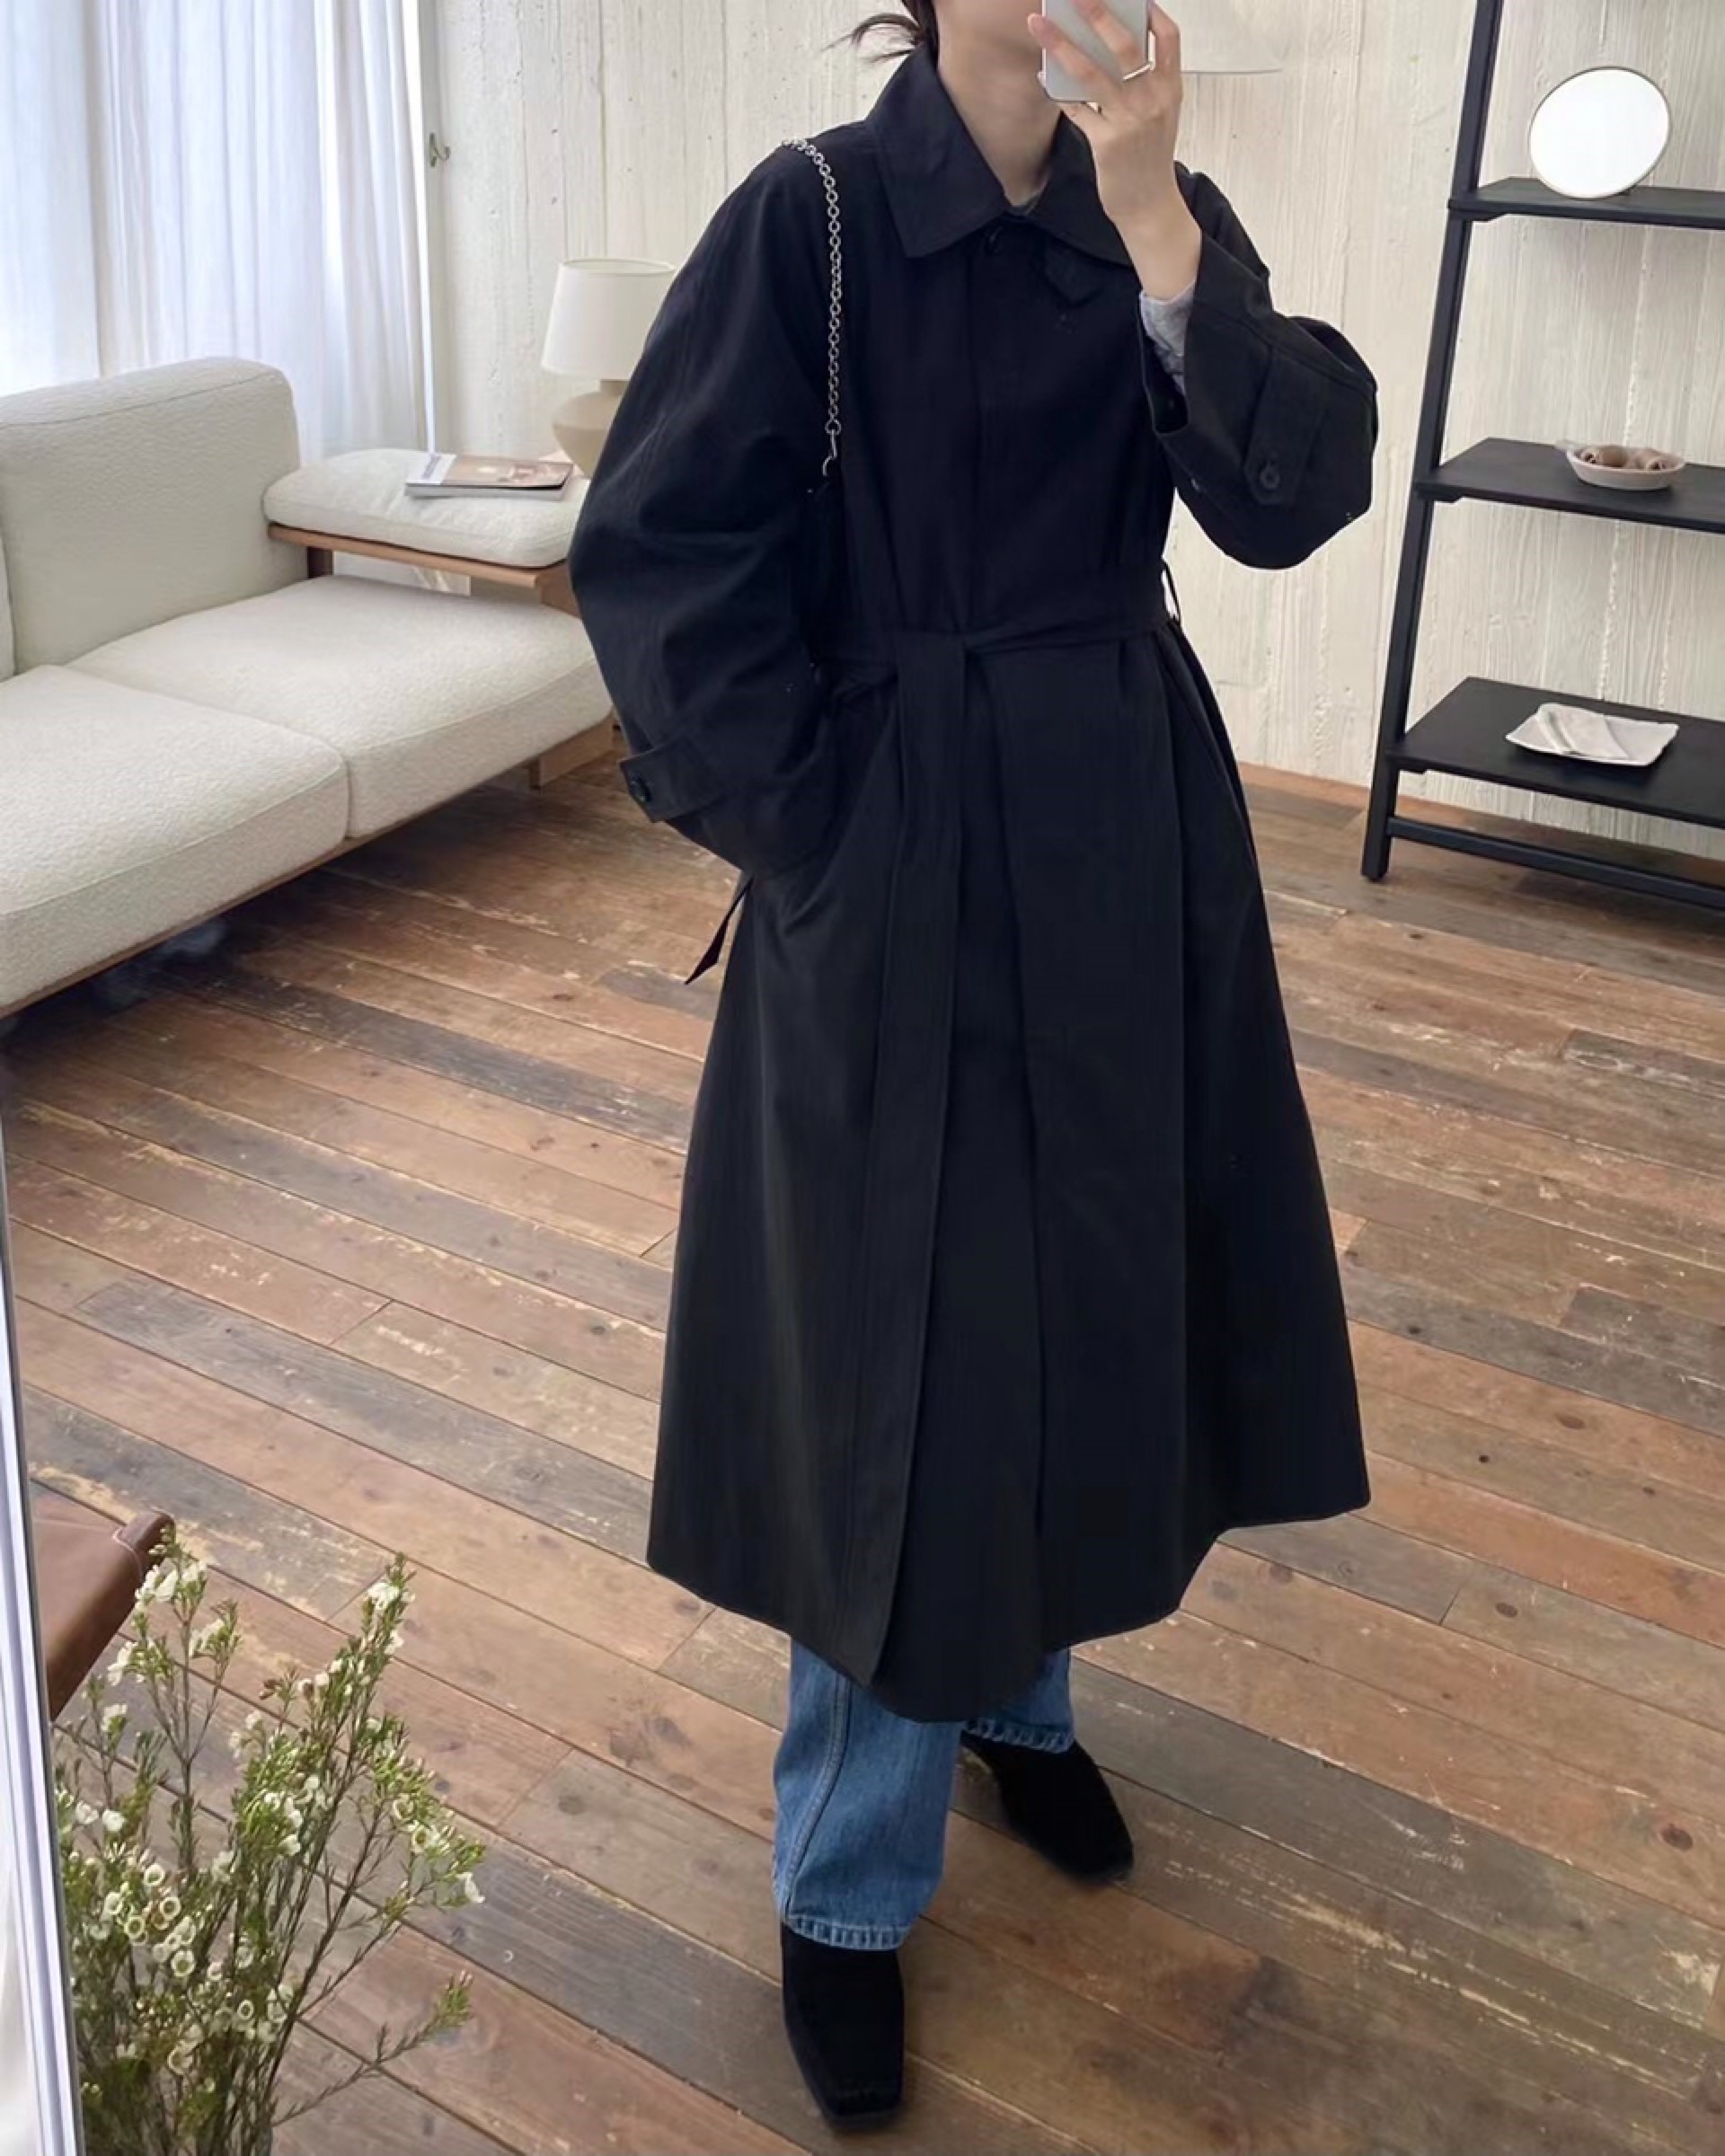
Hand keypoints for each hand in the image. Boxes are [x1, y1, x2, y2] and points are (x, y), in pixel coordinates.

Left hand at [1028, 1, 1201, 298]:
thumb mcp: (1158, 114)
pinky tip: (1043, 76)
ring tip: (1039, 24)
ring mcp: (1130, 121)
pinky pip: (1076, 108)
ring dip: (1061, 45)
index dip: (1151, 11)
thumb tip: (1104, 48)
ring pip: (1091, 72)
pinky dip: (1057, 90)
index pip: (1168, 36)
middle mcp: (1153, 99)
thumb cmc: (1149, 158)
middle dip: (1097, 12)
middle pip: (1125, 44)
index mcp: (1170, 88)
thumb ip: (1143, 82)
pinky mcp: (1107, 143)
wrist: (1149, 206)